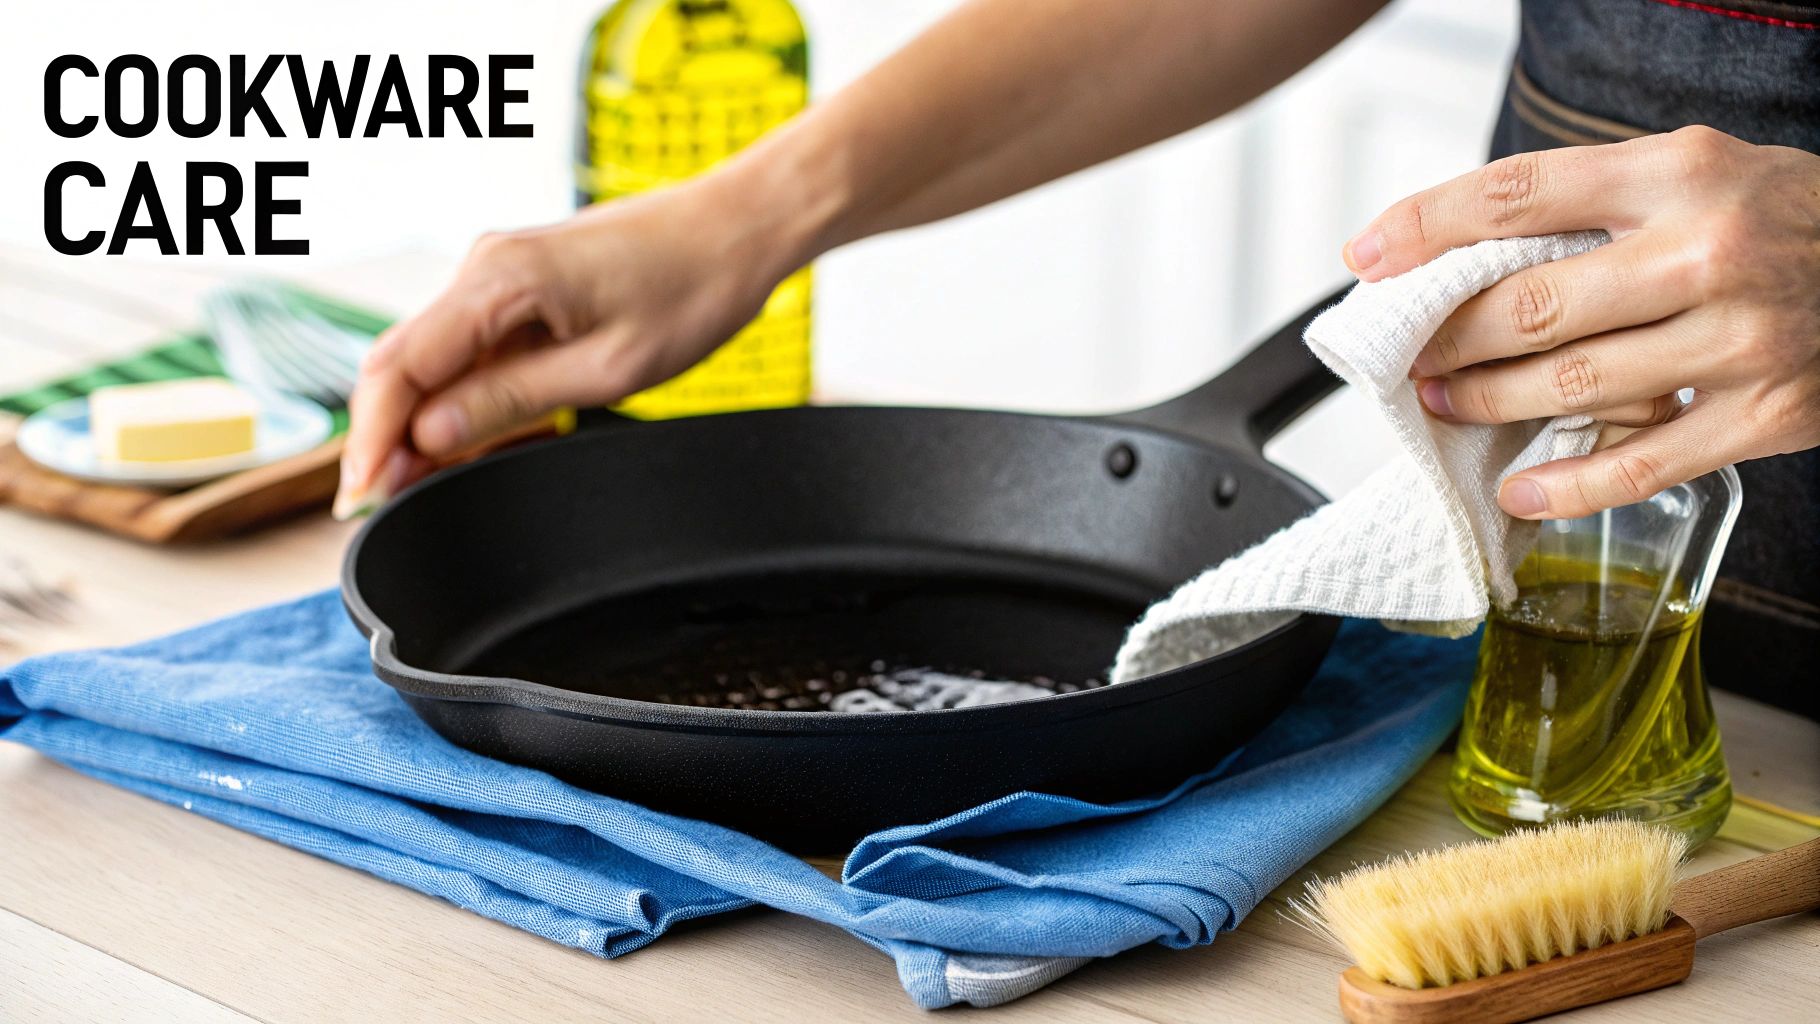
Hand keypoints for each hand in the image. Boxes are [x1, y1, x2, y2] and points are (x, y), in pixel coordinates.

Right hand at [333, 173, 811, 517]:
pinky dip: (467, 397)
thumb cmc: (691, 288)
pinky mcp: (521, 285)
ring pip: (434, 359)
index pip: (399, 368)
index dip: (370, 439)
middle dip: (385, 436)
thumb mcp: (607, 369)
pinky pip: (473, 348)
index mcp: (498, 280)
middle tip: (383, 505)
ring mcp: (499, 274)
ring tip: (434, 483)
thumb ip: (512, 400)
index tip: (361, 497)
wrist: (737, 227)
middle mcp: (484, 267)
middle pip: (401, 363)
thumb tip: (431, 435)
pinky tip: (487, 441)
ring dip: (427, 420)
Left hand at [1343, 126, 1819, 519]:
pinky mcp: (1767, 414)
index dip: (1426, 224)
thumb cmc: (1777, 219)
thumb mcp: (1692, 175)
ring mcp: (1739, 337)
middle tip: (1406, 354)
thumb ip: (1593, 206)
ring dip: (1488, 402)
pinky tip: (1519, 489)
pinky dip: (1568, 484)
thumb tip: (1461, 254)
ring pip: (1573, 384)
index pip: (1517, 192)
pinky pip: (1642, 461)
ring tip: (1445, 403)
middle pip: (1531, 304)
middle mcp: (1707, 250)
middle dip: (1446, 338)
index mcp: (1676, 173)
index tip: (1368, 254)